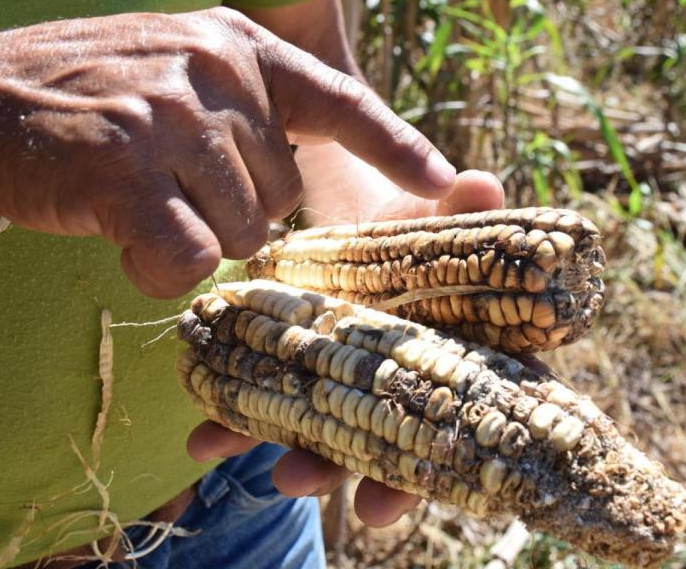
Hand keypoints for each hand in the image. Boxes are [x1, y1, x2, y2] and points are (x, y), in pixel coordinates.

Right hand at [0, 7, 456, 296]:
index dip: (395, 145)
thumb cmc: (84, 95)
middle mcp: (214, 70)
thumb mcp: (175, 68)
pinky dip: (162, 267)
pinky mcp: (128, 171)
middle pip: (283, 192)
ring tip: (137, 206)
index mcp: (236, 45)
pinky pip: (191, 257)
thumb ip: (238, 109)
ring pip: (241, 232)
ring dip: (195, 239)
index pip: (339, 100)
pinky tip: (122, 237)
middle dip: (237, 213)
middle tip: (172, 192)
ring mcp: (171, 117)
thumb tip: (290, 182)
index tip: (443, 179)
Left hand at [188, 168, 503, 526]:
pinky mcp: (291, 369)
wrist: (335, 203)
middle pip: (397, 441)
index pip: (459, 413)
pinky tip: (205, 441)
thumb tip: (480, 183)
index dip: (439, 456)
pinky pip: (267, 404)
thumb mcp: (429, 214)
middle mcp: (399, 382)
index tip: (398, 496)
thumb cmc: (400, 218)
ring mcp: (343, 381)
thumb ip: (459, 209)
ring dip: (306, 460)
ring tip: (280, 478)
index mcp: (452, 355)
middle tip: (352, 502)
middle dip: (376, 478)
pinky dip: (236, 424)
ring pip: (333, 433)